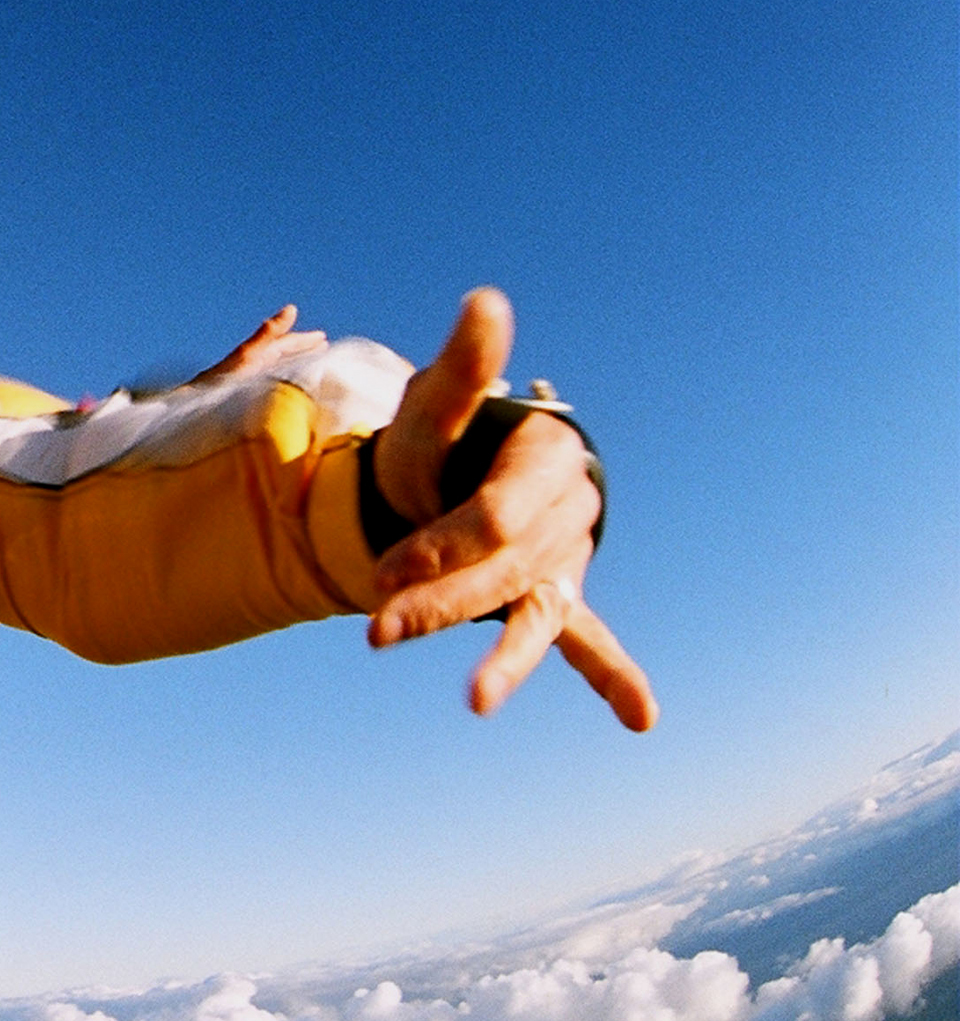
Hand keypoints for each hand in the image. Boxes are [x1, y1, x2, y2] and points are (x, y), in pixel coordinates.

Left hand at [193, 304, 327, 382]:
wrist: (193, 404)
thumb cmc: (222, 381)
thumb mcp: (249, 354)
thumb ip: (268, 333)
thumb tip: (292, 308)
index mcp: (257, 354)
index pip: (285, 343)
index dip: (304, 340)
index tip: (323, 338)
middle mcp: (252, 364)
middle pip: (281, 351)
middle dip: (301, 347)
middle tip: (321, 344)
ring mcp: (247, 378)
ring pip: (275, 366)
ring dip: (292, 362)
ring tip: (308, 363)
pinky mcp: (242, 394)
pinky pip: (269, 384)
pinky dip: (280, 381)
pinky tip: (281, 390)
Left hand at [366, 288, 658, 731]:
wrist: (436, 477)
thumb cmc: (432, 442)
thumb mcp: (431, 407)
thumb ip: (459, 368)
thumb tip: (485, 301)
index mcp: (544, 458)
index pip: (499, 513)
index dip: (442, 543)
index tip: (382, 573)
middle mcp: (565, 511)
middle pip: (506, 568)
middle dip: (442, 601)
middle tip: (378, 632)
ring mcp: (563, 560)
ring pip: (532, 611)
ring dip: (506, 659)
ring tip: (478, 700)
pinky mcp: (553, 598)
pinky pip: (588, 640)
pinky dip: (613, 675)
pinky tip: (643, 719)